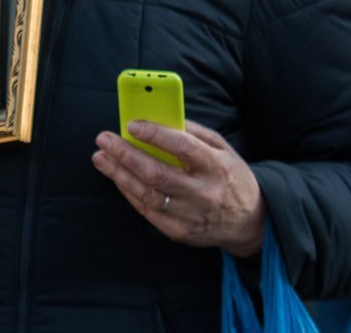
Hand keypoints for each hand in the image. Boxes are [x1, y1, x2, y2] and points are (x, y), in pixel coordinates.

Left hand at [91, 120, 265, 256]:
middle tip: (104, 139)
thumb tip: (157, 118)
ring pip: (147, 194)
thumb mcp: (222, 149)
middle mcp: (203, 192)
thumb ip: (192, 133)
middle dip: (125, 154)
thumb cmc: (229, 176)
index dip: (154, 135)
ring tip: (100, 157)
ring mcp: (191, 215)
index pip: (182, 147)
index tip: (131, 124)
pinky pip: (147, 210)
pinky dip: (129, 192)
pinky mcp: (180, 231)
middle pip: (157, 173)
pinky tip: (117, 177)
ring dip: (119, 174)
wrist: (249, 222)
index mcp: (216, 166)